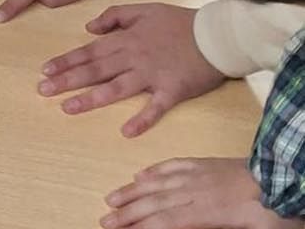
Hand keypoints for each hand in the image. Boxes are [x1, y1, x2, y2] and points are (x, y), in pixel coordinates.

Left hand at [41, 4, 226, 136]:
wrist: (217, 34)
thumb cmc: (180, 22)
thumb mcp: (143, 10)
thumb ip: (114, 17)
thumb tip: (89, 29)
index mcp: (125, 39)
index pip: (89, 52)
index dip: (66, 61)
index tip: (44, 70)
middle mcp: (133, 58)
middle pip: (95, 70)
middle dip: (67, 80)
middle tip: (43, 90)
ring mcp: (152, 75)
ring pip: (116, 88)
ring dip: (90, 99)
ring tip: (67, 108)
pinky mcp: (173, 90)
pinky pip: (155, 108)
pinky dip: (142, 120)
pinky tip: (126, 132)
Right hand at [103, 158, 297, 228]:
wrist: (281, 175)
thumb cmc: (273, 210)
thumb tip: (186, 228)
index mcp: (205, 212)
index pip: (164, 221)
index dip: (139, 227)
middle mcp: (193, 192)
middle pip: (153, 203)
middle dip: (126, 213)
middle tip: (104, 220)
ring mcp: (196, 174)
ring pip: (156, 183)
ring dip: (131, 191)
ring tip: (110, 198)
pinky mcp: (202, 163)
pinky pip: (172, 165)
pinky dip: (154, 170)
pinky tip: (140, 175)